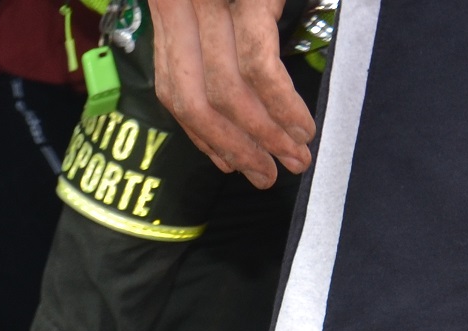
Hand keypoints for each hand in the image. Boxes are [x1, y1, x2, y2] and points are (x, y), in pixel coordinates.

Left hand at [148, 0, 312, 187]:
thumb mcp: (219, 8)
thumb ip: (215, 55)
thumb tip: (228, 138)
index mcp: (167, 16)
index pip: (174, 94)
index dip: (203, 136)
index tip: (230, 164)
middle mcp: (178, 12)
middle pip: (196, 102)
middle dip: (236, 148)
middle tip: (268, 175)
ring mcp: (208, 6)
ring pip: (226, 93)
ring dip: (265, 135)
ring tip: (295, 157)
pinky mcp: (248, 0)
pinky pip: (260, 69)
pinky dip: (282, 106)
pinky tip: (300, 126)